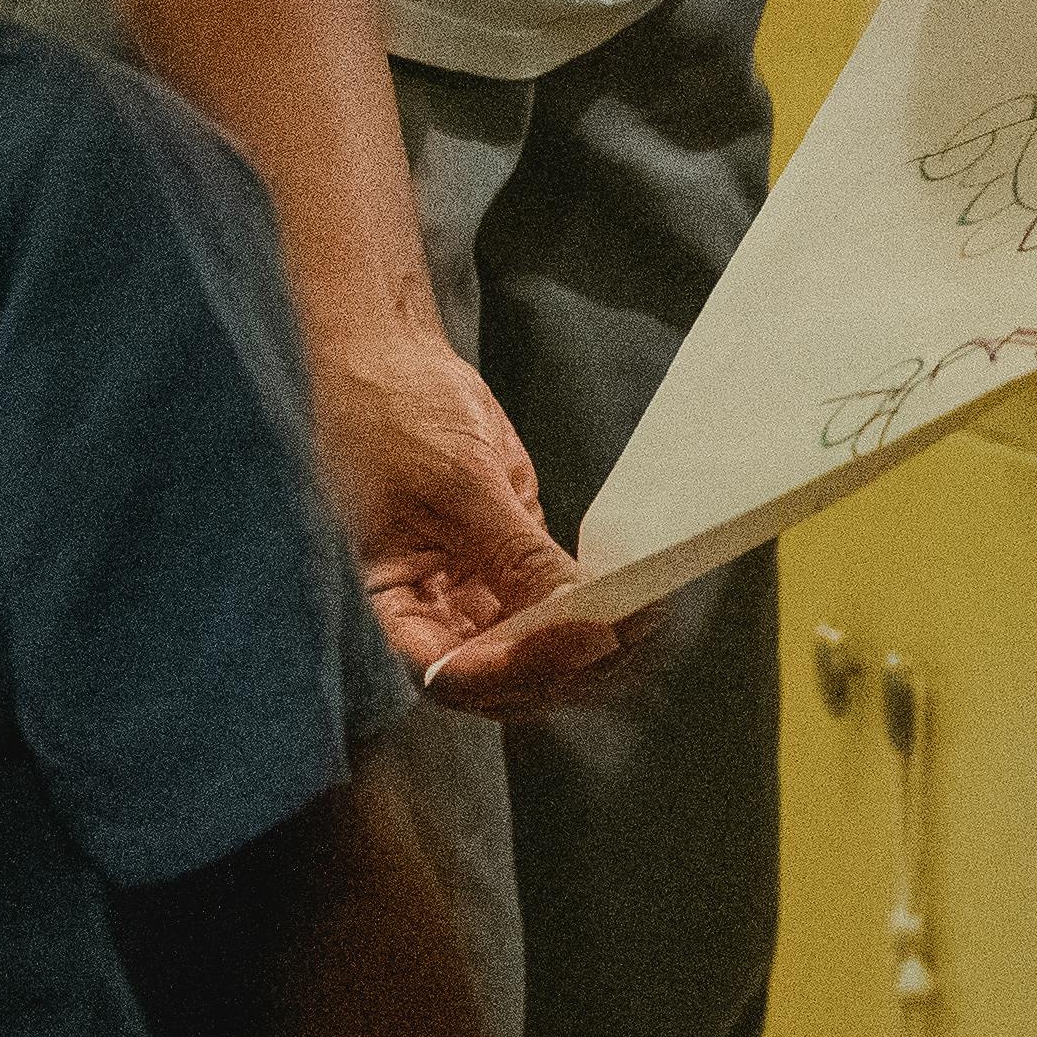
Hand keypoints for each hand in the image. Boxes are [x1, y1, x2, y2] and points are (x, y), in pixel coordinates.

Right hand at [317, 321, 649, 717]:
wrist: (392, 360)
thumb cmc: (393, 415)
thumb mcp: (458, 484)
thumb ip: (514, 554)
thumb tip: (575, 614)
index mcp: (394, 603)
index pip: (447, 671)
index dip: (512, 672)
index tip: (578, 641)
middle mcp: (433, 611)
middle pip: (500, 676)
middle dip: (565, 666)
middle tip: (626, 635)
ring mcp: (474, 589)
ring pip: (535, 650)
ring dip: (591, 646)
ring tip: (645, 621)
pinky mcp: (511, 561)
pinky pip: (554, 603)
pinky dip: (594, 606)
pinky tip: (634, 596)